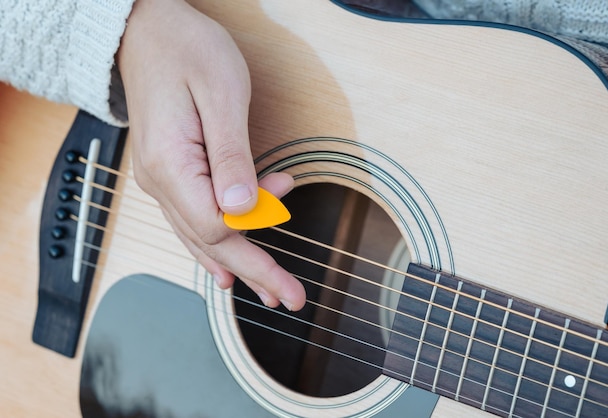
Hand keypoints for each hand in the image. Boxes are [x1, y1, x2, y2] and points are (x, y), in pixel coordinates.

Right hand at [117, 0, 305, 310]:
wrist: (146, 33)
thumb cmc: (185, 51)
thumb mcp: (220, 94)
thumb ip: (231, 155)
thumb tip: (242, 209)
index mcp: (171, 165)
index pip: (217, 225)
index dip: (256, 233)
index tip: (286, 223)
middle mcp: (161, 182)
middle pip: (211, 242)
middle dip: (255, 271)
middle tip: (291, 297)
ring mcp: (162, 182)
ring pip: (202, 238)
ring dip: (239, 264)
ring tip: (270, 290)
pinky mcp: (171, 175)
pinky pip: (193, 222)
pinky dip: (217, 246)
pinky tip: (228, 268)